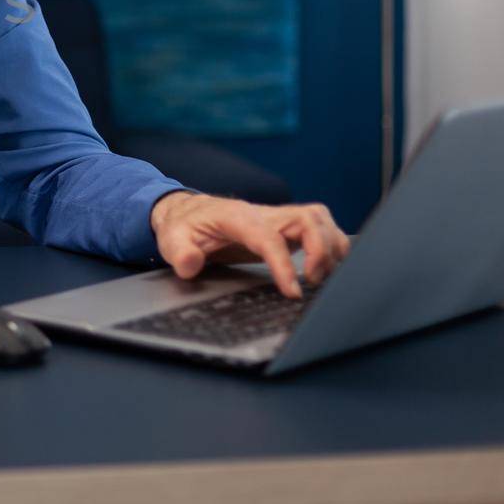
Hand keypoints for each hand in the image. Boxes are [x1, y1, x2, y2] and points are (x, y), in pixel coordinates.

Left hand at [150, 191, 349, 298]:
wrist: (190, 212)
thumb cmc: (185, 226)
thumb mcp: (172, 239)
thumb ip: (180, 252)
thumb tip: (190, 265)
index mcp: (237, 217)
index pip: (269, 237)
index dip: (284, 264)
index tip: (292, 291)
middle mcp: (263, 213)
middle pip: (308, 218)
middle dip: (320, 250)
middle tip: (313, 281)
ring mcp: (277, 218)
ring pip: (319, 219)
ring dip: (331, 246)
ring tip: (321, 277)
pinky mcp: (286, 227)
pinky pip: (319, 227)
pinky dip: (331, 244)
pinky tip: (325, 268)